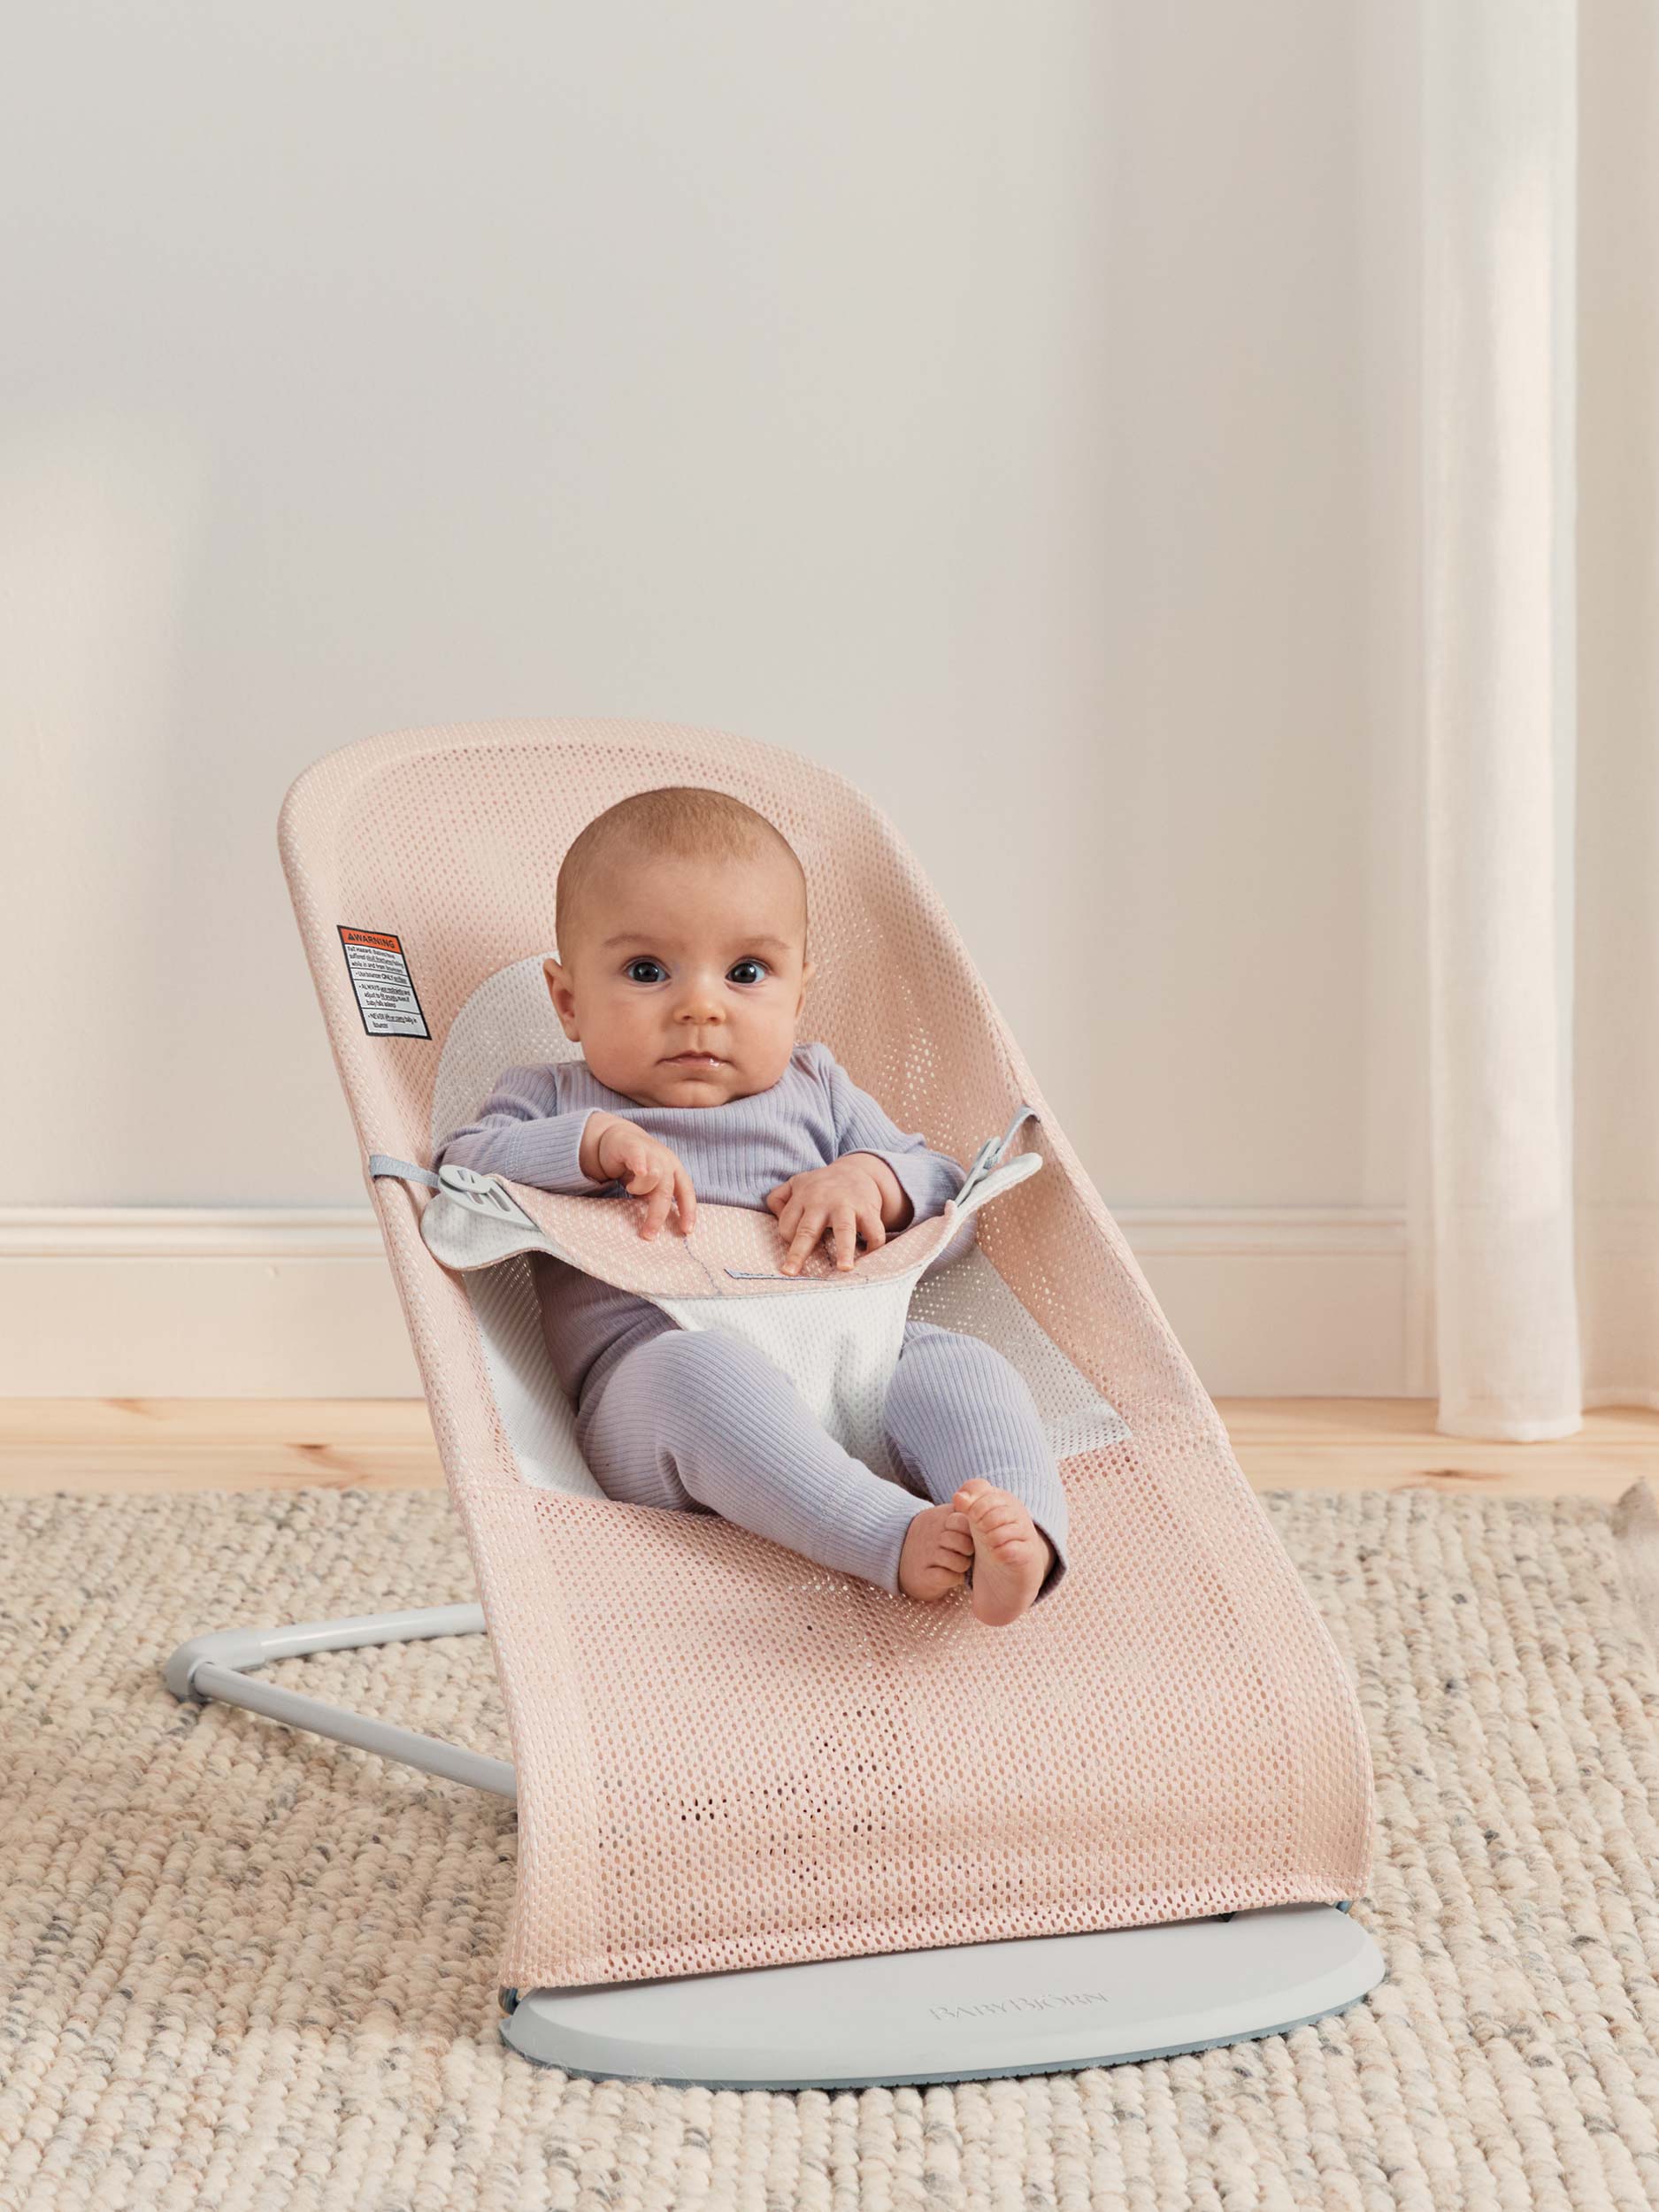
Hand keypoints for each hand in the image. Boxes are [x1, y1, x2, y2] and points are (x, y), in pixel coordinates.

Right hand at [583, 1113, 696, 1238]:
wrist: (619, 1138)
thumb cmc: (638, 1166)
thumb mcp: (652, 1185)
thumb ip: (658, 1199)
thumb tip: (661, 1228)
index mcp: (675, 1171)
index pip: (686, 1193)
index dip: (688, 1212)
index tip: (686, 1231)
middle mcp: (666, 1161)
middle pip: (667, 1190)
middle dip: (658, 1215)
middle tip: (648, 1234)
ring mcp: (651, 1152)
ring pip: (655, 1175)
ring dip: (641, 1189)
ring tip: (631, 1189)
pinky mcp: (632, 1146)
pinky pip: (638, 1156)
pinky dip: (640, 1164)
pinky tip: (640, 1172)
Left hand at [764, 1155, 903, 1273]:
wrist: (856, 1171)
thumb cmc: (821, 1185)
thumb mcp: (795, 1183)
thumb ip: (778, 1198)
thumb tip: (775, 1216)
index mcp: (802, 1198)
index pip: (787, 1225)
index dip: (789, 1239)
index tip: (796, 1245)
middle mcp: (823, 1202)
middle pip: (807, 1230)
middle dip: (798, 1252)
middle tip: (790, 1272)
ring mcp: (847, 1206)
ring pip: (844, 1230)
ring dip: (844, 1249)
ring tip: (845, 1268)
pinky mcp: (868, 1210)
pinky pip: (873, 1230)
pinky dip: (874, 1245)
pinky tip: (870, 1258)